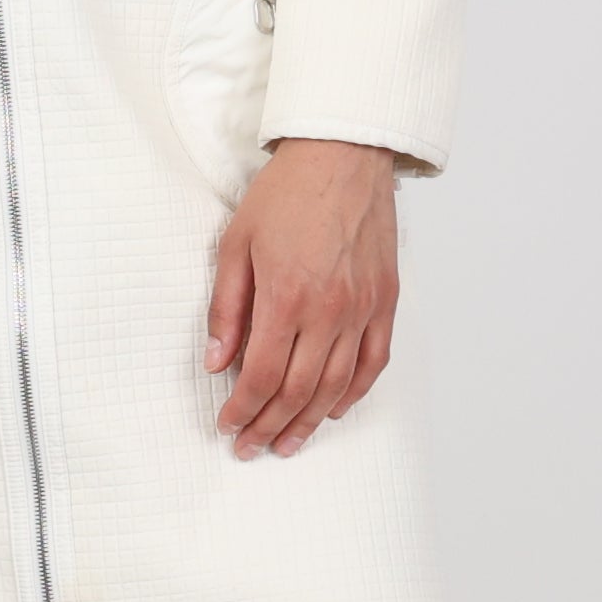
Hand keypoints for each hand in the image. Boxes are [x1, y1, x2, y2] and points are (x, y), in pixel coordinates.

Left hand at [204, 138, 400, 457]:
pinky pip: (374, 362)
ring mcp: (362, 308)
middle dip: (270, 426)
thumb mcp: (235, 245)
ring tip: (288, 443)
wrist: (342, 155)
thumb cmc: (285, 194)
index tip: (228, 426)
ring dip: (309, 422)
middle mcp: (329, 310)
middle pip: (297, 390)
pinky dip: (355, 393)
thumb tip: (216, 362)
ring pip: (336, 386)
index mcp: (286, 297)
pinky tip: (334, 410)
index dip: (242, 410)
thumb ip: (226, 309)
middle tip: (251, 446)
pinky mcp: (385, 300)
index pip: (260, 376)